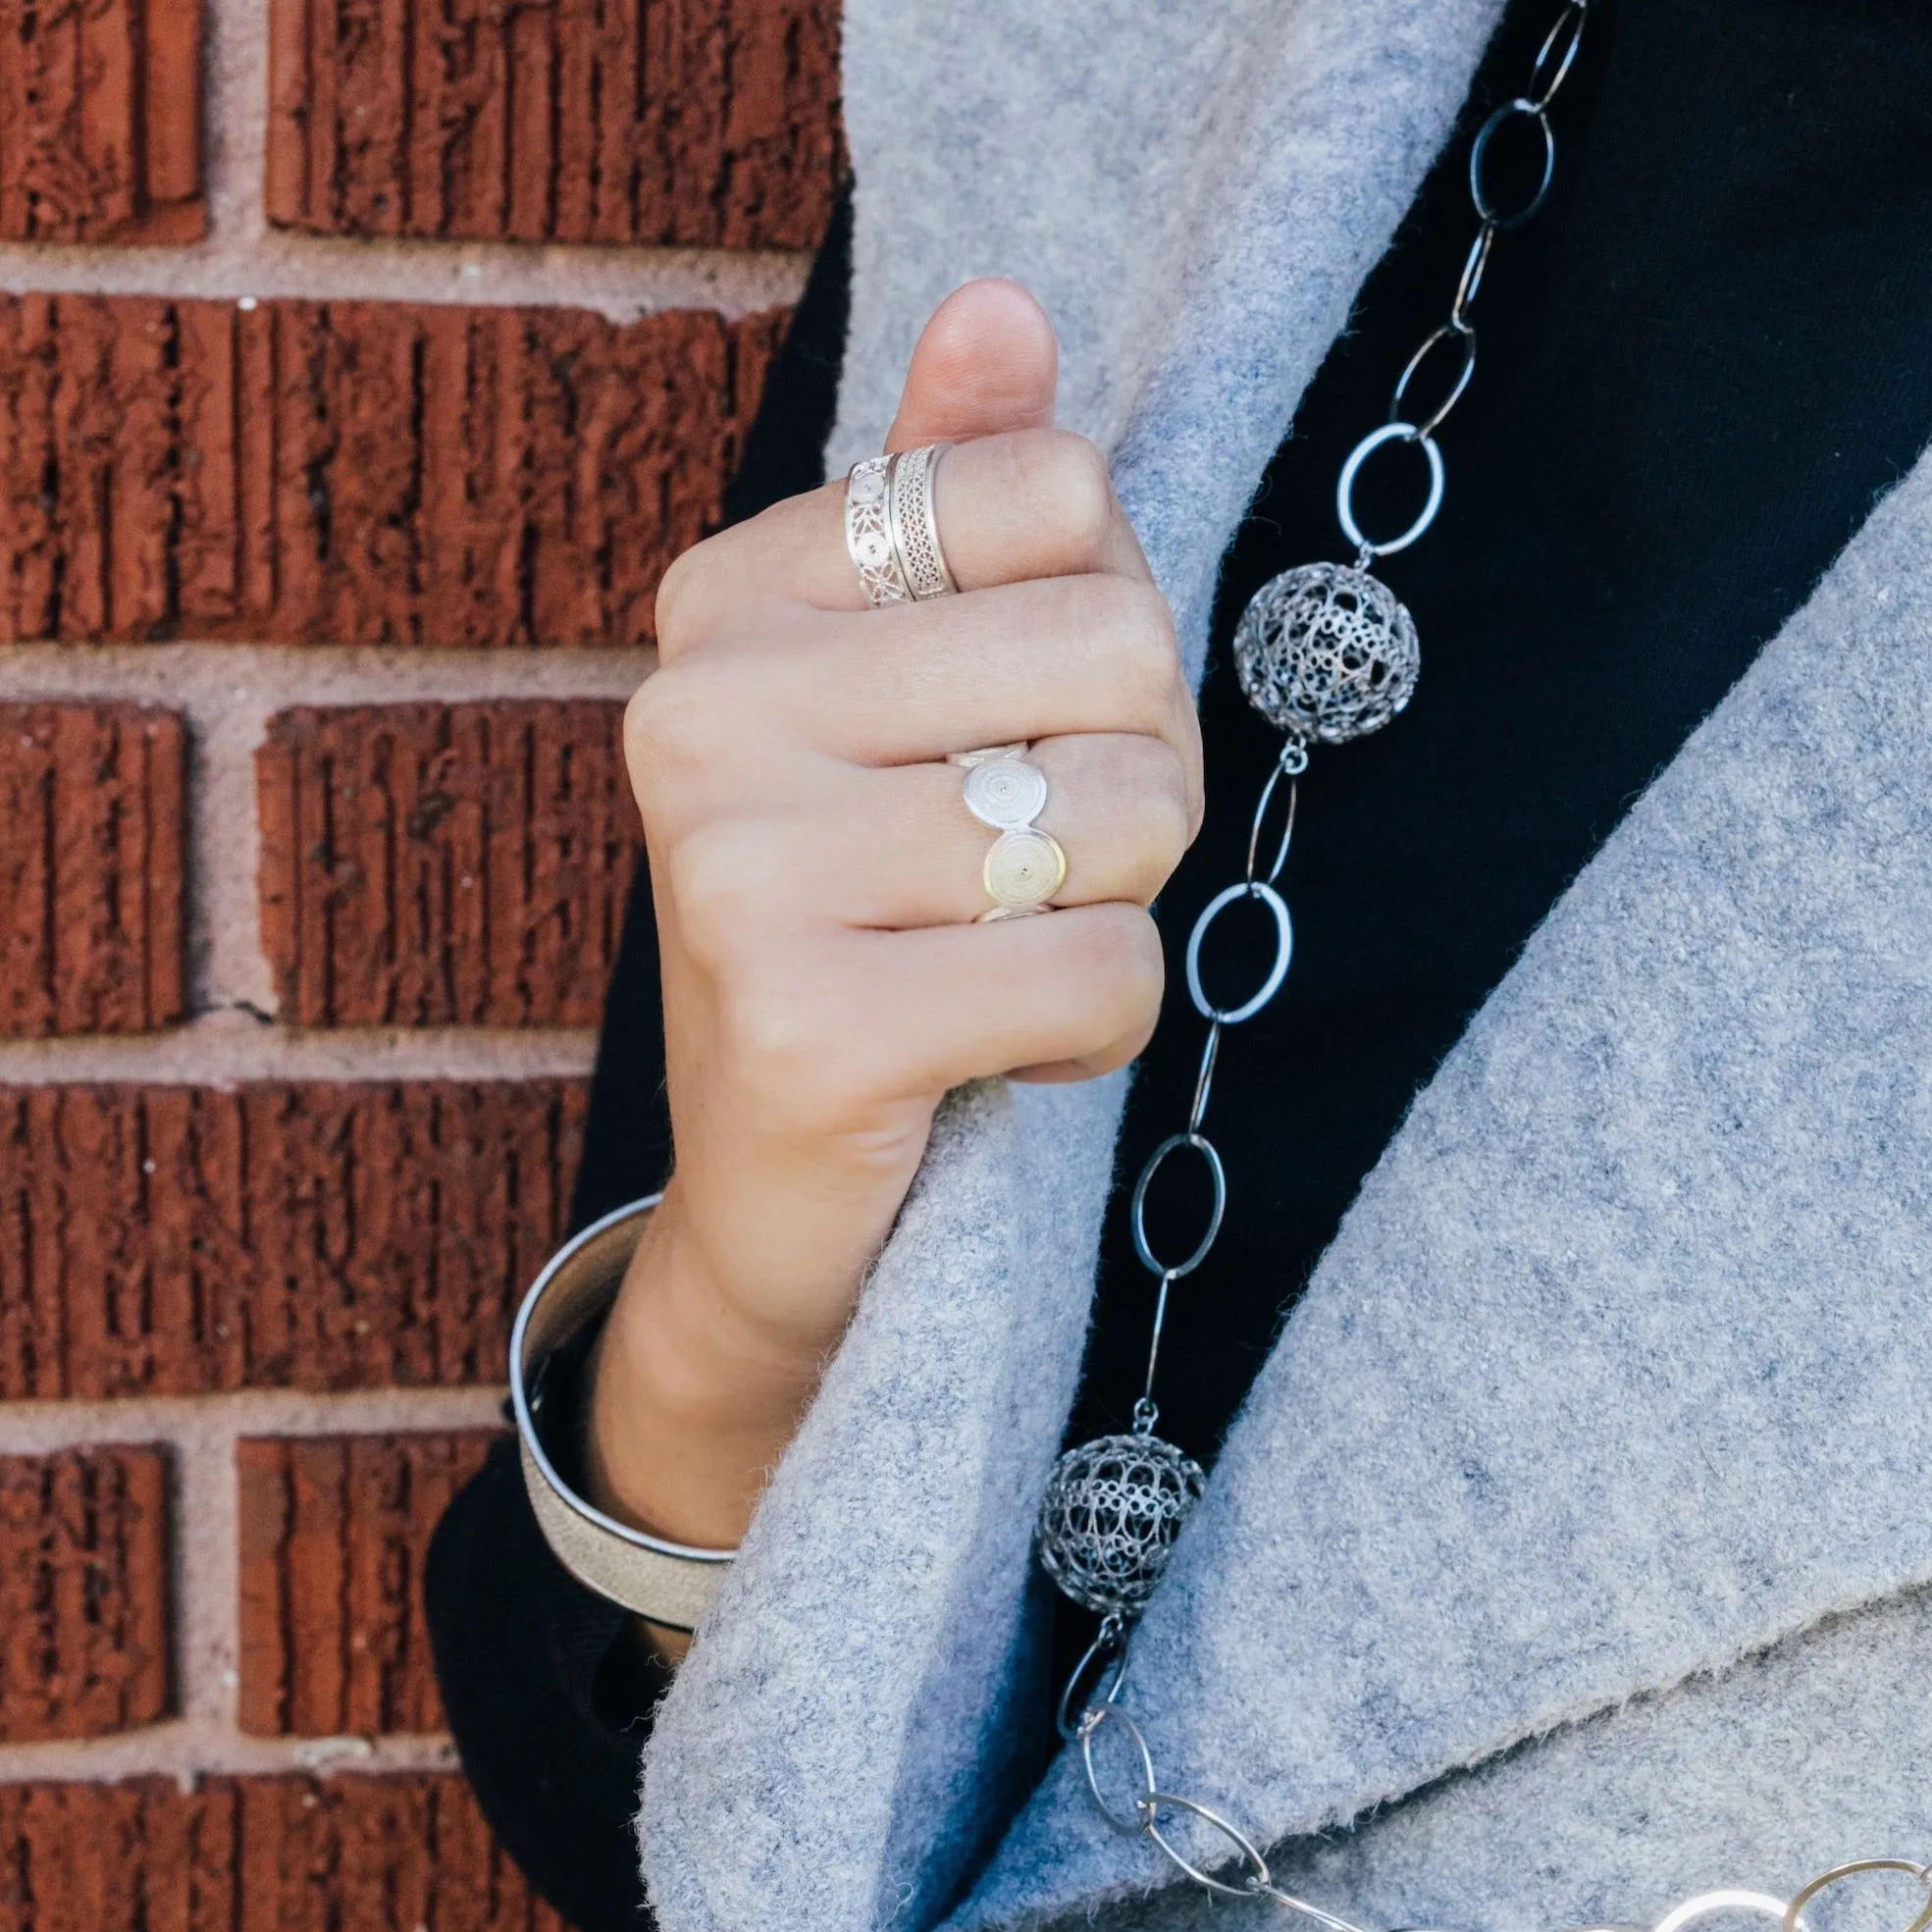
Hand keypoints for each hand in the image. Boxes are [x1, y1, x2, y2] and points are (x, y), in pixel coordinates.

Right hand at [587, 281, 1201, 1578]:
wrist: (775, 1193)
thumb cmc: (865, 925)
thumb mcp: (904, 701)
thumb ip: (948, 496)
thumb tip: (1007, 301)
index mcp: (727, 600)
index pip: (1061, 496)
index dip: (1104, 631)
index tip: (1013, 730)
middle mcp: (700, 710)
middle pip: (1124, 651)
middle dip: (1135, 785)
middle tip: (1026, 875)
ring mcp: (732, 870)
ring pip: (1128, 822)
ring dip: (1115, 914)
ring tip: (995, 957)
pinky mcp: (800, 1028)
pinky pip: (1104, 980)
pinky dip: (1094, 1034)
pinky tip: (989, 1053)